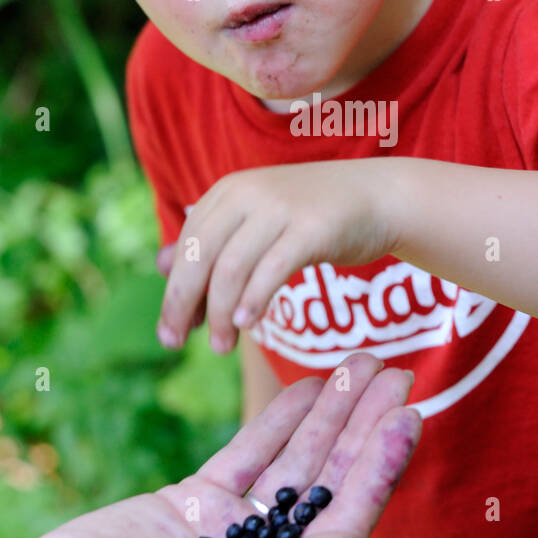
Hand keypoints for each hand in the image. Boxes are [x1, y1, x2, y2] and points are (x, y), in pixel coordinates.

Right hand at [15, 352, 419, 537]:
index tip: (408, 418)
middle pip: (331, 483)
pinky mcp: (200, 499)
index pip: (347, 521)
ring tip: (362, 364)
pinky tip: (308, 384)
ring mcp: (234, 527)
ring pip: (298, 461)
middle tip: (399, 374)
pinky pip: (253, 451)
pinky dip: (280, 418)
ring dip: (332, 412)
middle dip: (366, 427)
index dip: (381, 468)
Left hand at [155, 160, 398, 352]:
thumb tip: (158, 265)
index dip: (174, 291)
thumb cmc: (314, 217)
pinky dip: (254, 300)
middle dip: (183, 304)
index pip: (187, 246)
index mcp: (228, 191)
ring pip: (232, 268)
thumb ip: (213, 241)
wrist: (379, 197)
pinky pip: (272, 269)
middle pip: (200, 256)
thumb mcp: (256, 222)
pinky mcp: (312, 228)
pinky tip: (247, 324)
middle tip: (177, 344)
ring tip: (221, 346)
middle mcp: (248, 193)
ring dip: (220, 313)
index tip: (173, 331)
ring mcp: (280, 208)